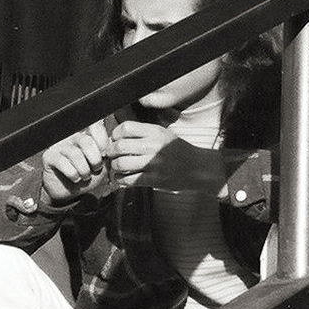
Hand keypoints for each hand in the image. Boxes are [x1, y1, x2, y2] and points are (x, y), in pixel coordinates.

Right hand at [43, 121, 112, 203]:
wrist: (71, 192)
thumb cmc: (88, 175)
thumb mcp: (103, 164)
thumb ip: (108, 152)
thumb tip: (111, 144)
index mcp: (88, 135)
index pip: (96, 128)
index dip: (103, 143)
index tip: (104, 156)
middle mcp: (72, 136)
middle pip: (87, 142)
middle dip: (95, 159)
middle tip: (96, 168)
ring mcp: (59, 145)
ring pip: (75, 154)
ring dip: (84, 170)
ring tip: (85, 176)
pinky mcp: (49, 156)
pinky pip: (63, 163)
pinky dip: (73, 174)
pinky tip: (75, 178)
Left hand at [106, 120, 225, 193]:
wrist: (198, 167)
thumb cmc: (178, 151)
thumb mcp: (164, 134)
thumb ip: (143, 133)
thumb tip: (116, 137)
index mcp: (156, 132)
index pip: (126, 128)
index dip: (115, 134)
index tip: (115, 140)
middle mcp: (154, 146)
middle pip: (120, 146)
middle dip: (111, 153)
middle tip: (112, 156)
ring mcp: (154, 163)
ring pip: (121, 164)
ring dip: (115, 168)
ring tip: (118, 168)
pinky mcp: (155, 179)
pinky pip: (129, 180)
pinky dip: (122, 180)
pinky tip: (124, 178)